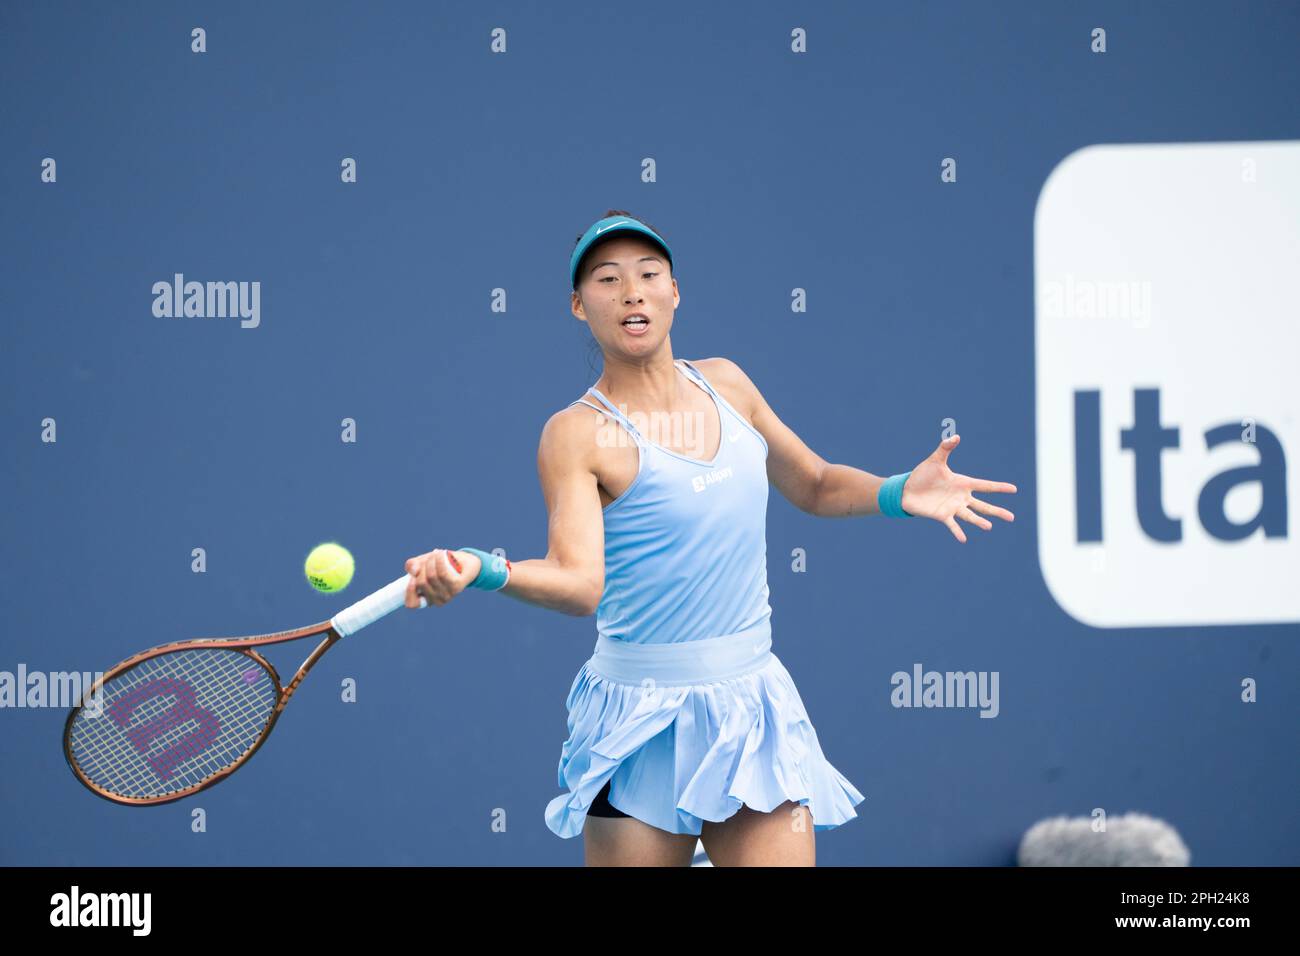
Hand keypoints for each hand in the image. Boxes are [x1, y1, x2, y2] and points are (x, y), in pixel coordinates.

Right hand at [403, 548, 478, 606]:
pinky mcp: (457, 587)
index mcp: (425, 599)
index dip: (409, 590)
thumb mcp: (422, 563)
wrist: (464, 563)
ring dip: (431, 561)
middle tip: (428, 559)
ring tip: (435, 554)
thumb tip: (414, 571)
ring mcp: (447, 595)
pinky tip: (440, 553)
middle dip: (421, 566)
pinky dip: (439, 561)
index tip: (412, 576)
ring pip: (431, 576)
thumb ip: (412, 565)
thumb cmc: (440, 565)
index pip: (411, 603)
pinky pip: (443, 573)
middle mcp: (436, 601)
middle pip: (421, 583)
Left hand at [899, 434, 1016, 542]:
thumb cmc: (922, 474)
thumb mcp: (935, 460)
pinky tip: (964, 539)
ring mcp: (953, 508)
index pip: (985, 486)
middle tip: (1012, 517)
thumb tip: (956, 436)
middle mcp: (961, 497)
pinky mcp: (942, 516)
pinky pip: (952, 525)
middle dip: (997, 511)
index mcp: (963, 483)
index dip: (999, 487)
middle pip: (983, 505)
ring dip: (979, 521)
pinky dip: (957, 532)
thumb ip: (945, 448)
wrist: (907, 490)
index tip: (1014, 489)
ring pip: (970, 516)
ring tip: (988, 527)